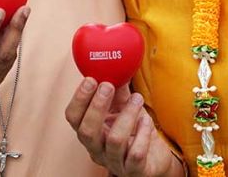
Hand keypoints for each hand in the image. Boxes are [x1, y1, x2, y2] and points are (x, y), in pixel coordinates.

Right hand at [65, 78, 181, 176]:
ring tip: (138, 99)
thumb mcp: (123, 108)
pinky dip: (143, 134)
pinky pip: (136, 154)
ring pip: (114, 141)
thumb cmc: (135, 131)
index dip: (79, 99)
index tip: (90, 79)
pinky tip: (147, 121)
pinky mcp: (134, 171)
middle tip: (108, 85)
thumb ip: (117, 89)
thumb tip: (114, 62)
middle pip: (87, 132)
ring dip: (127, 115)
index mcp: (91, 131)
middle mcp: (97, 149)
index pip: (73, 118)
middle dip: (97, 106)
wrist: (154, 158)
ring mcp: (115, 162)